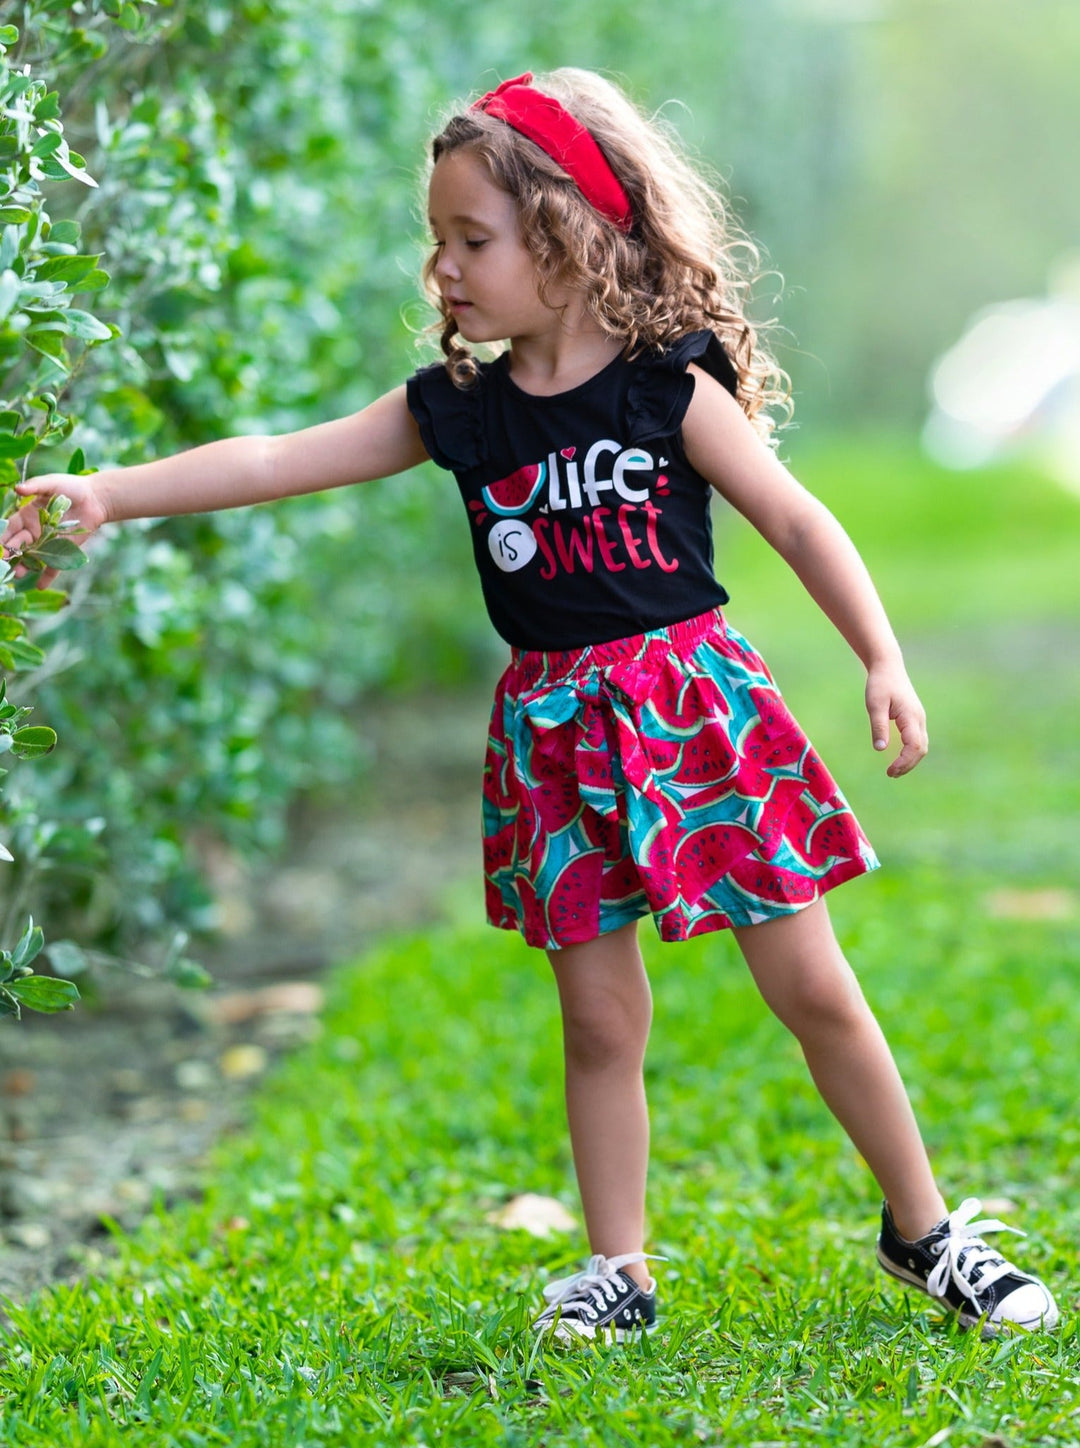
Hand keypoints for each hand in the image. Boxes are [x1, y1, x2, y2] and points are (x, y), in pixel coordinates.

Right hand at [1, 473, 109, 584]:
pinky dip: (47, 576)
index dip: (2, 537)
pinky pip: (54, 566)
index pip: (10, 528)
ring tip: (18, 574)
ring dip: (24, 566)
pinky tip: (40, 586)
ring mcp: (48, 542)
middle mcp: (34, 531)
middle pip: (18, 545)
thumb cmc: (71, 487)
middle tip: (3, 562)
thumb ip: (35, 486)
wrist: (95, 498)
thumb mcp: (51, 483)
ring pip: (32, 557)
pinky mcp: (63, 550)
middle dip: (10, 553)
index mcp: (27, 516)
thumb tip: (18, 488)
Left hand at [866, 660, 927, 777]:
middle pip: (920, 750)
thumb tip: (880, 749)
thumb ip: (878, 727)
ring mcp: (918, 719)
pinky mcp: (914, 719)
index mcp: (911, 717)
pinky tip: (898, 758)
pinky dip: (910, 753)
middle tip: (890, 774)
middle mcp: (919, 720)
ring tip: (893, 771)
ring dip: (909, 760)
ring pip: (921, 746)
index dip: (904, 761)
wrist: (888, 667)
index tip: (890, 770)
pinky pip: (917, 740)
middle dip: (908, 765)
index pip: (914, 746)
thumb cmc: (880, 684)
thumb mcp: (875, 705)